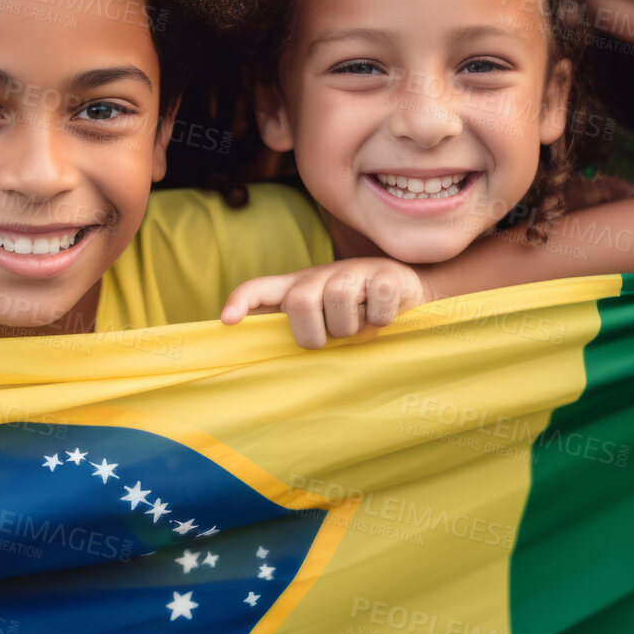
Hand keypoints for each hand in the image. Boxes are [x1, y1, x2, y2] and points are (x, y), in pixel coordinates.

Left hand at [221, 258, 426, 349]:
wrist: (405, 289)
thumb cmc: (352, 311)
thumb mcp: (321, 319)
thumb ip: (296, 332)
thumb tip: (265, 362)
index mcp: (297, 288)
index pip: (260, 287)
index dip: (241, 301)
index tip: (228, 321)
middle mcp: (320, 276)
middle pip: (300, 301)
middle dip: (311, 332)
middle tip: (327, 340)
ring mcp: (352, 271)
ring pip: (338, 300)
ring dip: (351, 327)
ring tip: (359, 327)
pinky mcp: (384, 275)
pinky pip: (376, 303)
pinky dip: (380, 319)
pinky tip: (383, 318)